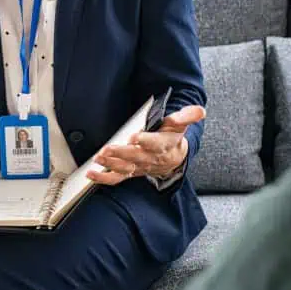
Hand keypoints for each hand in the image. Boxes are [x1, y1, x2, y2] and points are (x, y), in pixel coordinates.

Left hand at [88, 105, 205, 184]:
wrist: (174, 159)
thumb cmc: (173, 137)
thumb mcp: (182, 124)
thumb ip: (188, 116)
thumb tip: (199, 110)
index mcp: (163, 144)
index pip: (155, 143)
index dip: (146, 141)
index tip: (135, 137)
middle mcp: (150, 158)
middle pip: (135, 156)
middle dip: (121, 153)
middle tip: (107, 149)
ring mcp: (139, 167)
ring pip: (124, 167)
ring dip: (110, 164)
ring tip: (98, 158)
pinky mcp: (130, 172)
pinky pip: (117, 178)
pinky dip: (103, 178)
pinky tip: (91, 174)